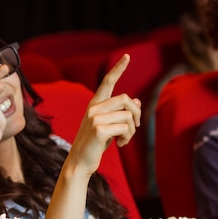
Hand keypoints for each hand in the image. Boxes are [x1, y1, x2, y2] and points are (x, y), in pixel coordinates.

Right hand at [67, 54, 141, 175]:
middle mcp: (93, 108)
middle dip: (137, 114)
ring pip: (128, 115)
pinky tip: (120, 144)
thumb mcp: (109, 126)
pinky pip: (124, 127)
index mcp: (94, 104)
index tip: (127, 56)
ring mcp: (94, 118)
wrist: (80, 162)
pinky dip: (127, 137)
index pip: (107, 82)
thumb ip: (120, 113)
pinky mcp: (99, 129)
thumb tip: (137, 102)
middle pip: (126, 99)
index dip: (118, 68)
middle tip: (136, 127)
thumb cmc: (95, 144)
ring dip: (132, 130)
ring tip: (125, 139)